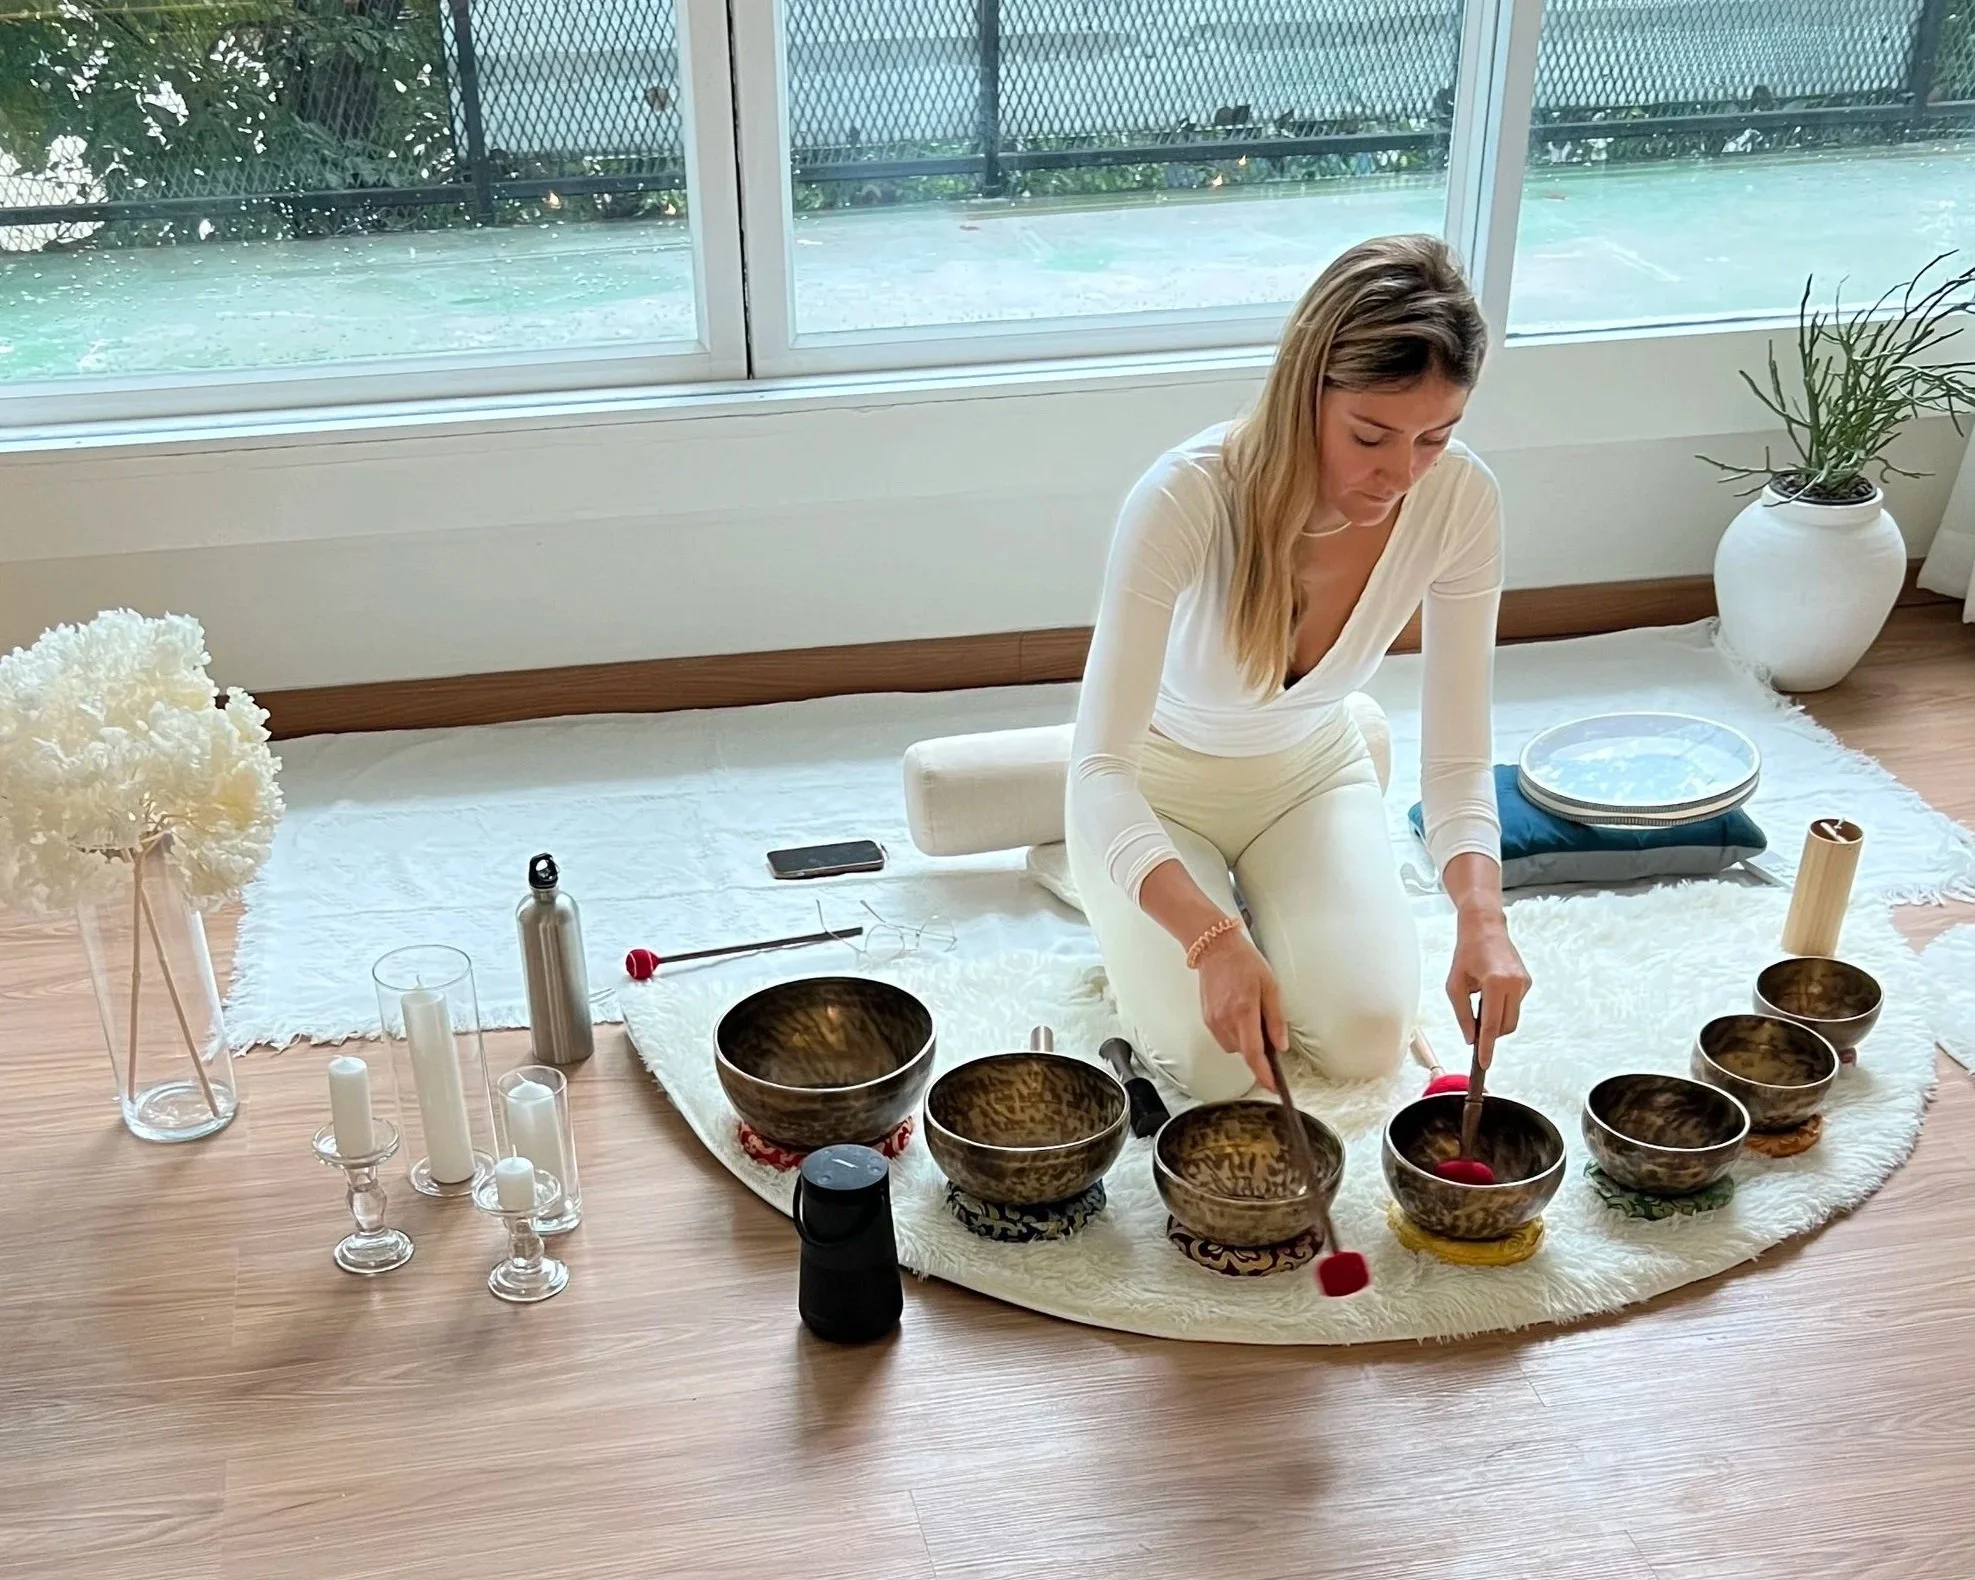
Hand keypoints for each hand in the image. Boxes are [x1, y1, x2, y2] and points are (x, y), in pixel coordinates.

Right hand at [1195, 932, 1289, 1089]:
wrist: (1215, 948)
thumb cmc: (1244, 962)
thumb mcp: (1270, 986)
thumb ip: (1276, 1019)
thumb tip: (1281, 1046)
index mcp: (1244, 1011)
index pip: (1253, 1053)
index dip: (1264, 1074)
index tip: (1272, 1086)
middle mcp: (1225, 1020)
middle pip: (1245, 1052)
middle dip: (1258, 1050)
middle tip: (1266, 1027)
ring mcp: (1213, 1021)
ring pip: (1234, 1047)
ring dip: (1246, 1041)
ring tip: (1250, 1014)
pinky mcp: (1207, 1019)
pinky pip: (1224, 1038)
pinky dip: (1235, 1033)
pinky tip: (1239, 1013)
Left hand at [1445, 907, 1529, 1068]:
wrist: (1485, 927)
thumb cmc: (1467, 953)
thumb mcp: (1455, 985)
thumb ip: (1462, 1014)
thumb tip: (1471, 1039)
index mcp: (1496, 983)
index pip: (1491, 1024)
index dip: (1487, 1047)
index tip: (1484, 1063)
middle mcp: (1515, 984)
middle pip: (1505, 1027)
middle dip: (1491, 1033)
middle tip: (1474, 1027)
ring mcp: (1524, 983)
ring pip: (1511, 1019)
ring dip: (1495, 1019)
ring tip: (1480, 1000)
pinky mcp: (1527, 982)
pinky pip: (1514, 1006)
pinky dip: (1501, 1007)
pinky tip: (1490, 990)